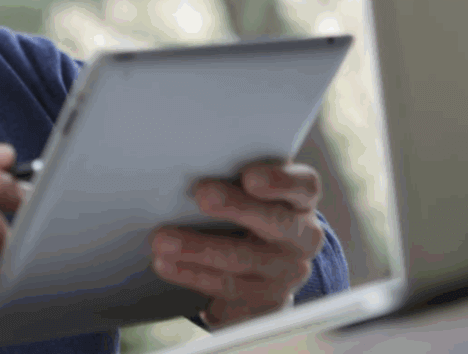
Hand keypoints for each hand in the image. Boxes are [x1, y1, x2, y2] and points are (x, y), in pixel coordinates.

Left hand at [151, 159, 324, 328]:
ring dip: (200, 249)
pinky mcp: (265, 301)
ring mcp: (286, 273)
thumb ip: (231, 175)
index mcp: (301, 201)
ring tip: (162, 240)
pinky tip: (166, 264)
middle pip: (277, 221)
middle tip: (201, 194)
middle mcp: (302, 238)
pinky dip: (193, 276)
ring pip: (245, 260)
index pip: (305, 186)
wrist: (263, 267)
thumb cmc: (247, 212)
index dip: (282, 181)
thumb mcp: (248, 191)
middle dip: (236, 207)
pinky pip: (228, 290)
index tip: (251, 177)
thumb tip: (187, 167)